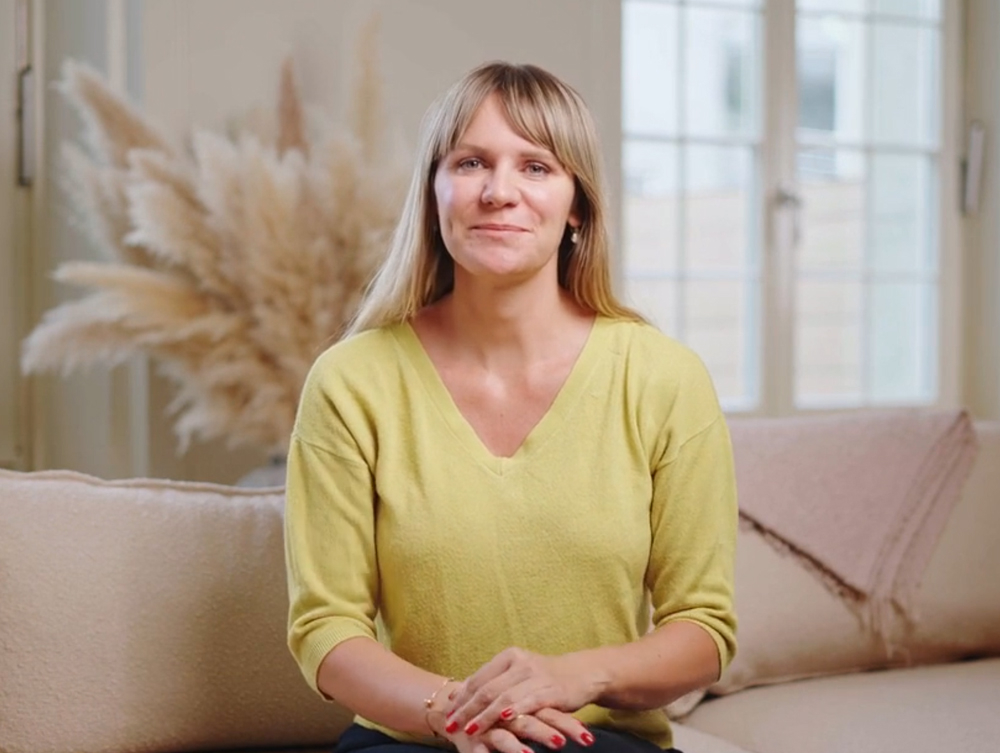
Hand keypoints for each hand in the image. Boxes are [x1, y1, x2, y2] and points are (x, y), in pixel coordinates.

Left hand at [445, 648, 600, 743]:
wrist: (582, 674)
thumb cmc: (544, 678)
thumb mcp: (517, 675)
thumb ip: (493, 682)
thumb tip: (459, 694)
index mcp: (509, 656)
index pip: (479, 678)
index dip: (461, 697)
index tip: (446, 713)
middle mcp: (520, 662)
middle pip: (487, 689)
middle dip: (467, 710)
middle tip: (451, 726)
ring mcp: (536, 676)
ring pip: (504, 697)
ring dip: (485, 716)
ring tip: (470, 730)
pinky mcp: (551, 690)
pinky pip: (529, 701)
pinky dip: (515, 711)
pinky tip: (503, 719)